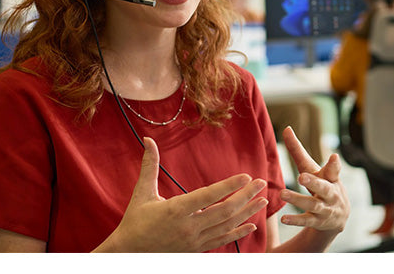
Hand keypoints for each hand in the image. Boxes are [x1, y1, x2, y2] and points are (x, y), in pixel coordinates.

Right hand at [101, 137, 268, 251]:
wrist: (130, 253)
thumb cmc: (135, 220)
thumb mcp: (141, 192)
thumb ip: (149, 165)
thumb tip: (148, 140)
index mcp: (175, 210)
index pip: (208, 196)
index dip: (229, 186)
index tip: (246, 176)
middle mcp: (188, 227)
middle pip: (224, 211)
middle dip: (246, 196)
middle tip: (262, 183)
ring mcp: (194, 240)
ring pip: (227, 226)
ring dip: (247, 212)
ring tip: (263, 200)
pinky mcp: (197, 249)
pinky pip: (222, 240)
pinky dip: (239, 233)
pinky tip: (252, 225)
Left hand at [279, 126, 349, 232]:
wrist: (338, 216)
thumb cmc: (323, 185)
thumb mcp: (314, 169)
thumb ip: (299, 151)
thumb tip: (287, 128)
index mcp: (331, 178)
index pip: (333, 169)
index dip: (334, 164)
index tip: (333, 157)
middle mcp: (330, 193)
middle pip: (324, 188)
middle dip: (314, 182)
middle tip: (302, 177)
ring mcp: (325, 209)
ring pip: (312, 205)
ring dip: (298, 200)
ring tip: (283, 194)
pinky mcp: (317, 222)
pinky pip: (306, 221)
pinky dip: (296, 220)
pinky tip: (283, 219)